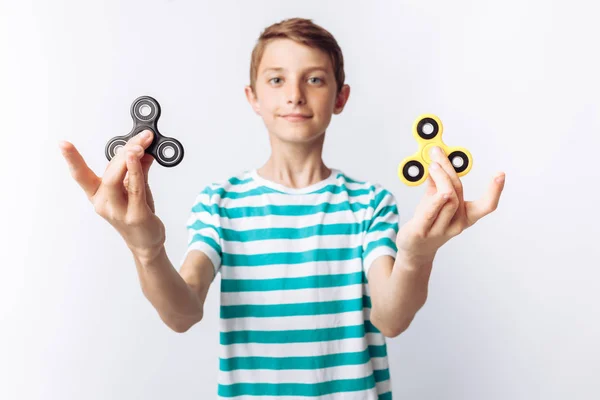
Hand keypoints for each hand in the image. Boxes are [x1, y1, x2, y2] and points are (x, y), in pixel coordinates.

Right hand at [59, 130, 165, 260]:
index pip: (80, 175)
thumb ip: (138, 169)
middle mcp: (103, 203)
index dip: (72, 159)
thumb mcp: (136, 188)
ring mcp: (118, 211)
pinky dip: (136, 172)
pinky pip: (135, 190)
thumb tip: (143, 149)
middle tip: (141, 138)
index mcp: (98, 195)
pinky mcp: (135, 216)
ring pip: (115, 180)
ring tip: (138, 146)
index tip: (62, 143)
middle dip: (123, 152)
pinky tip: (139, 159)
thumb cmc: (137, 215)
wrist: (146, 243)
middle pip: (108, 173)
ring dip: (127, 160)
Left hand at [396, 145, 505, 261]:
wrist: (414, 249)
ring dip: (440, 178)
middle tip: (439, 155)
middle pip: (457, 194)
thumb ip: (436, 184)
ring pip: (446, 200)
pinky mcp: (422, 232)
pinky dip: (432, 197)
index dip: (495, 191)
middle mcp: (456, 225)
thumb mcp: (435, 202)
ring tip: (433, 166)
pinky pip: (429, 212)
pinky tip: (431, 181)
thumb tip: (437, 162)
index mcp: (465, 217)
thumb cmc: (428, 224)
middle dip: (449, 170)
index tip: (500, 174)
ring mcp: (440, 230)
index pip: (486, 206)